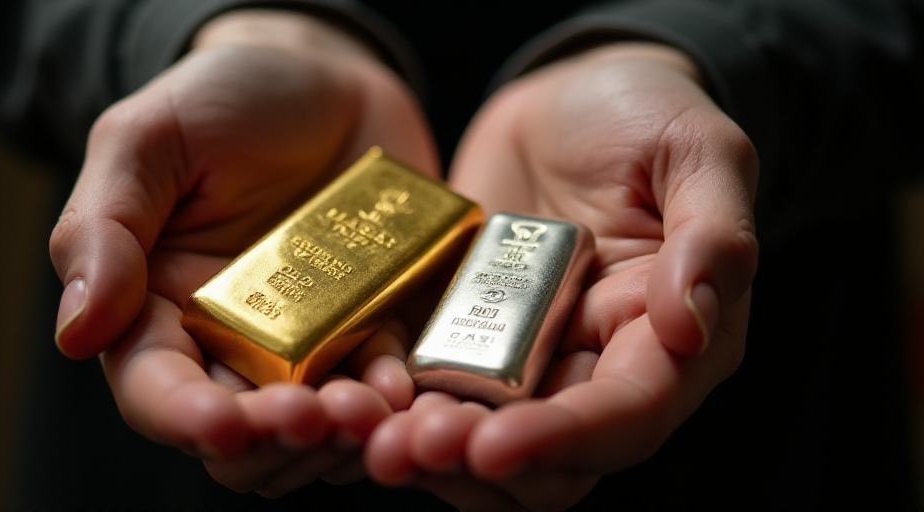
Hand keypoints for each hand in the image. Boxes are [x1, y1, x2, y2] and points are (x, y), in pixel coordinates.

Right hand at [48, 10, 434, 495]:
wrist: (323, 78)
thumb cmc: (220, 101)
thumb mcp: (146, 141)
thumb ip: (104, 229)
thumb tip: (76, 332)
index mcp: (161, 310)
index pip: (158, 391)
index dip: (186, 420)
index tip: (223, 425)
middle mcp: (235, 342)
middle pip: (245, 434)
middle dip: (274, 440)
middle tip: (309, 417)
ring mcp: (312, 340)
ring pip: (319, 428)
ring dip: (340, 434)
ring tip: (366, 408)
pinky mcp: (376, 323)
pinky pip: (387, 382)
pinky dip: (396, 398)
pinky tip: (404, 387)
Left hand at [365, 42, 758, 510]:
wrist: (568, 97)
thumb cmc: (648, 114)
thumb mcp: (697, 151)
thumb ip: (713, 235)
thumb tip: (691, 326)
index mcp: (669, 339)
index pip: (627, 416)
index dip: (564, 440)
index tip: (495, 446)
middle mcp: (596, 364)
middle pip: (547, 456)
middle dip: (481, 461)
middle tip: (413, 446)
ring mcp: (526, 354)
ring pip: (481, 436)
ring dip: (428, 450)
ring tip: (371, 435)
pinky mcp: (465, 333)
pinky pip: (426, 387)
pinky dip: (391, 404)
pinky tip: (348, 397)